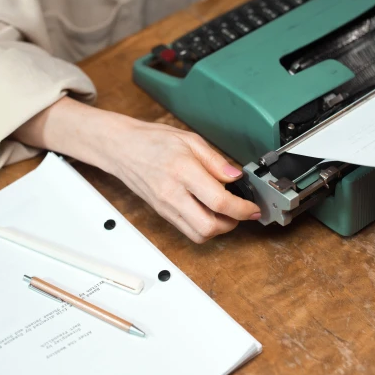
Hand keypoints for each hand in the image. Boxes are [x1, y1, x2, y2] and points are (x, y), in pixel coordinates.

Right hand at [103, 119, 260, 242]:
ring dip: (218, 229)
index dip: (242, 209)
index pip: (218, 201)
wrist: (121, 148)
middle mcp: (172, 194)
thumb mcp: (190, 139)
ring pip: (198, 235)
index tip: (253, 208)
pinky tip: (209, 212)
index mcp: (182, 171)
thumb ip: (216, 160)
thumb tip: (236, 176)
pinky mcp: (162, 214)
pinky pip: (188, 231)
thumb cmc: (152, 140)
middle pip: (209, 227)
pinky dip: (204, 227)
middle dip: (232, 224)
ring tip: (226, 212)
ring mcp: (166, 207)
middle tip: (241, 211)